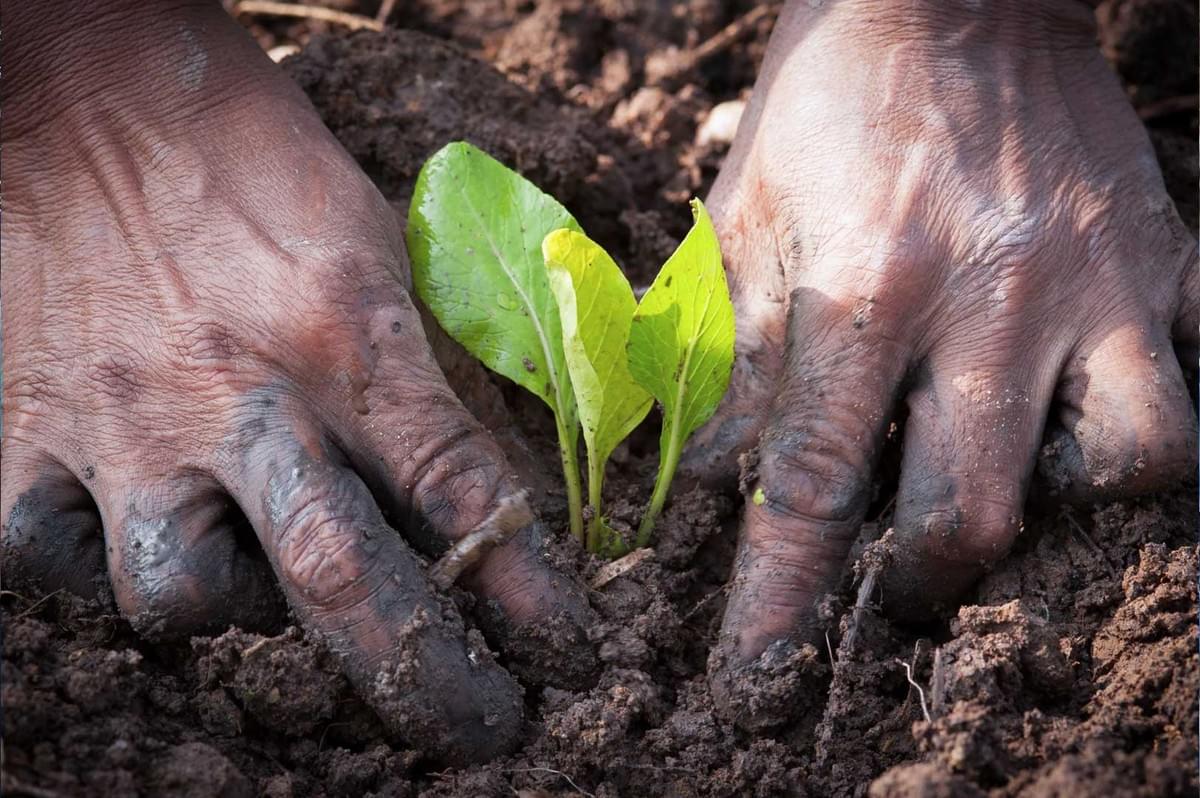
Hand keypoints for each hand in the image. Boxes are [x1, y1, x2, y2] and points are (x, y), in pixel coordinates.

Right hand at [0, 1, 591, 763]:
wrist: (85, 93)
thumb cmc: (249, 165)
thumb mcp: (369, 250)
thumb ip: (410, 380)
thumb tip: (458, 501)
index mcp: (347, 334)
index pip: (465, 494)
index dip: (529, 595)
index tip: (570, 654)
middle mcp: (239, 393)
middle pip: (342, 580)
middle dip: (425, 680)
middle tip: (482, 730)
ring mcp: (120, 423)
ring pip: (181, 602)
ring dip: (233, 611)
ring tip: (250, 565)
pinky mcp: (15, 431)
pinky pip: (47, 561)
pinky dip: (91, 568)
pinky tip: (124, 526)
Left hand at [689, 0, 1196, 719]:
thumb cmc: (828, 106)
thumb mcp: (742, 215)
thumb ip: (726, 350)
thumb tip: (710, 477)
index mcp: (863, 287)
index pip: (812, 481)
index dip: (780, 600)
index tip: (757, 680)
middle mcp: (987, 299)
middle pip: (970, 510)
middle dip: (922, 587)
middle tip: (892, 592)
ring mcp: (1094, 285)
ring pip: (1127, 465)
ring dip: (1060, 518)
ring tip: (1008, 495)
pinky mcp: (1165, 262)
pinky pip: (1199, 384)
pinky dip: (1152, 438)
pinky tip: (1093, 429)